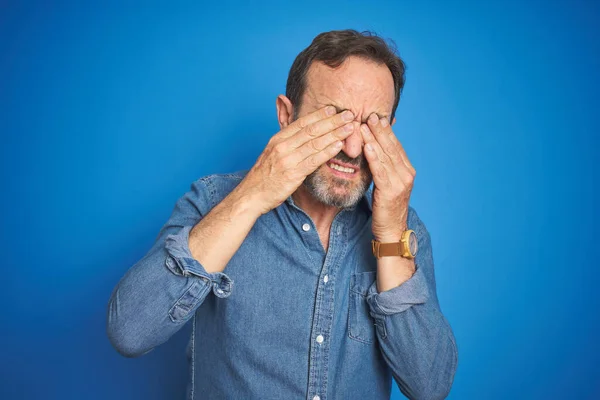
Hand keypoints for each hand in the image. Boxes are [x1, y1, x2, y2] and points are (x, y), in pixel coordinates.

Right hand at [239, 106, 355, 214]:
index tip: (334, 109)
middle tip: (349, 114)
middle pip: (311, 130)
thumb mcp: (272, 153)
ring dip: (335, 134)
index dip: (319, 115)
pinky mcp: (292, 174)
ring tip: (349, 128)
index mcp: (278, 139)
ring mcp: (287, 159)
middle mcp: (282, 146)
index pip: (302, 123)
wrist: (251, 195)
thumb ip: (287, 142)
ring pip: (315, 143)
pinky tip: (338, 146)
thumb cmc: (264, 176)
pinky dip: (327, 152)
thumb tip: (301, 134)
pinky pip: (313, 161)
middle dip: (332, 121)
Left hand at [360, 113, 415, 241]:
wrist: (391, 231)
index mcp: (407, 170)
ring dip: (374, 139)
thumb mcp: (385, 185)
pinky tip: (367, 145)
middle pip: (392, 147)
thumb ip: (382, 168)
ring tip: (365, 125)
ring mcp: (401, 182)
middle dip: (380, 130)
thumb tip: (373, 151)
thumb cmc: (385, 209)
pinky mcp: (391, 191)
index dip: (386, 131)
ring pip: (386, 156)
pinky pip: (380, 170)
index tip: (377, 117)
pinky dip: (373, 156)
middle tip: (370, 114)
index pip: (396, 146)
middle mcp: (407, 174)